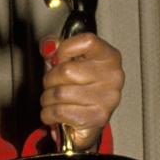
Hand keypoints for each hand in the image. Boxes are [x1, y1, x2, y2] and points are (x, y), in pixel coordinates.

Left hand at [38, 33, 123, 150]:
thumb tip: (48, 46)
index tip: (59, 58)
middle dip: (50, 79)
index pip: (87, 41)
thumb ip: (56, 49)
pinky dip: (48, 113)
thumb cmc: (80, 86)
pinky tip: (53, 112)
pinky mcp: (96, 118)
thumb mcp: (68, 61)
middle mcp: (112, 76)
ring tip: (53, 99)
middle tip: (53, 84)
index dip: (65, 48)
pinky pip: (59, 112)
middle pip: (66, 70)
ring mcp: (106, 98)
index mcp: (109, 57)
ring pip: (60, 93)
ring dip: (47, 98)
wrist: (88, 118)